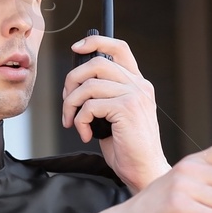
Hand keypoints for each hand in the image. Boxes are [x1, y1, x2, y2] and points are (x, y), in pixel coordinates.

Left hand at [60, 34, 168, 191]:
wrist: (144, 170)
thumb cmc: (127, 147)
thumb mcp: (115, 115)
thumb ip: (104, 96)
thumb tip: (76, 85)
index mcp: (138, 84)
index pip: (120, 48)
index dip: (96, 41)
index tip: (76, 48)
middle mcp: (139, 86)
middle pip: (97, 63)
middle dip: (72, 80)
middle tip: (67, 102)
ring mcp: (135, 96)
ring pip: (88, 86)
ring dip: (71, 105)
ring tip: (72, 122)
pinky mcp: (127, 109)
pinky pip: (89, 106)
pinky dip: (80, 121)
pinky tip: (86, 134)